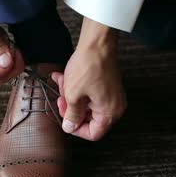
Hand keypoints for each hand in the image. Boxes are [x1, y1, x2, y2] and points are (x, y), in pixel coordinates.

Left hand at [51, 18, 126, 140]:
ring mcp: (112, 95)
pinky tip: (64, 78)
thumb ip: (71, 115)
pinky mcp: (108, 85)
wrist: (97, 43)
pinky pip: (91, 94)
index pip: (93, 134)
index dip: (76, 129)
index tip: (66, 120)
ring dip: (72, 97)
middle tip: (60, 100)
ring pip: (87, 105)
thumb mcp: (73, 95)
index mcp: (109, 113)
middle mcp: (115, 107)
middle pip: (89, 119)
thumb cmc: (88, 67)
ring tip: (61, 83)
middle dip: (72, 110)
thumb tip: (69, 127)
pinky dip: (78, 88)